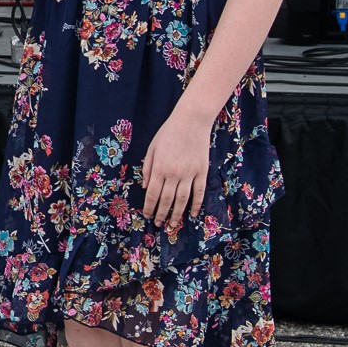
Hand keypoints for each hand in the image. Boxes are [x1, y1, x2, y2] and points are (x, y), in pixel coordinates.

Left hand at [138, 106, 216, 231]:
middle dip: (161, 214)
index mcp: (159, 168)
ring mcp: (189, 174)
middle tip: (158, 224)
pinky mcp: (202, 172)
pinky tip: (192, 214)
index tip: (146, 216)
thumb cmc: (168, 133)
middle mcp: (174, 173)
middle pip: (167, 200)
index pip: (153, 194)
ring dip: (177, 214)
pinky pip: (199, 192)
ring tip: (173, 225)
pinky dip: (196, 205)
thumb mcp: (152, 148)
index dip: (149, 207)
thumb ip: (148, 168)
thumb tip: (146, 187)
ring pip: (182, 200)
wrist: (191, 121)